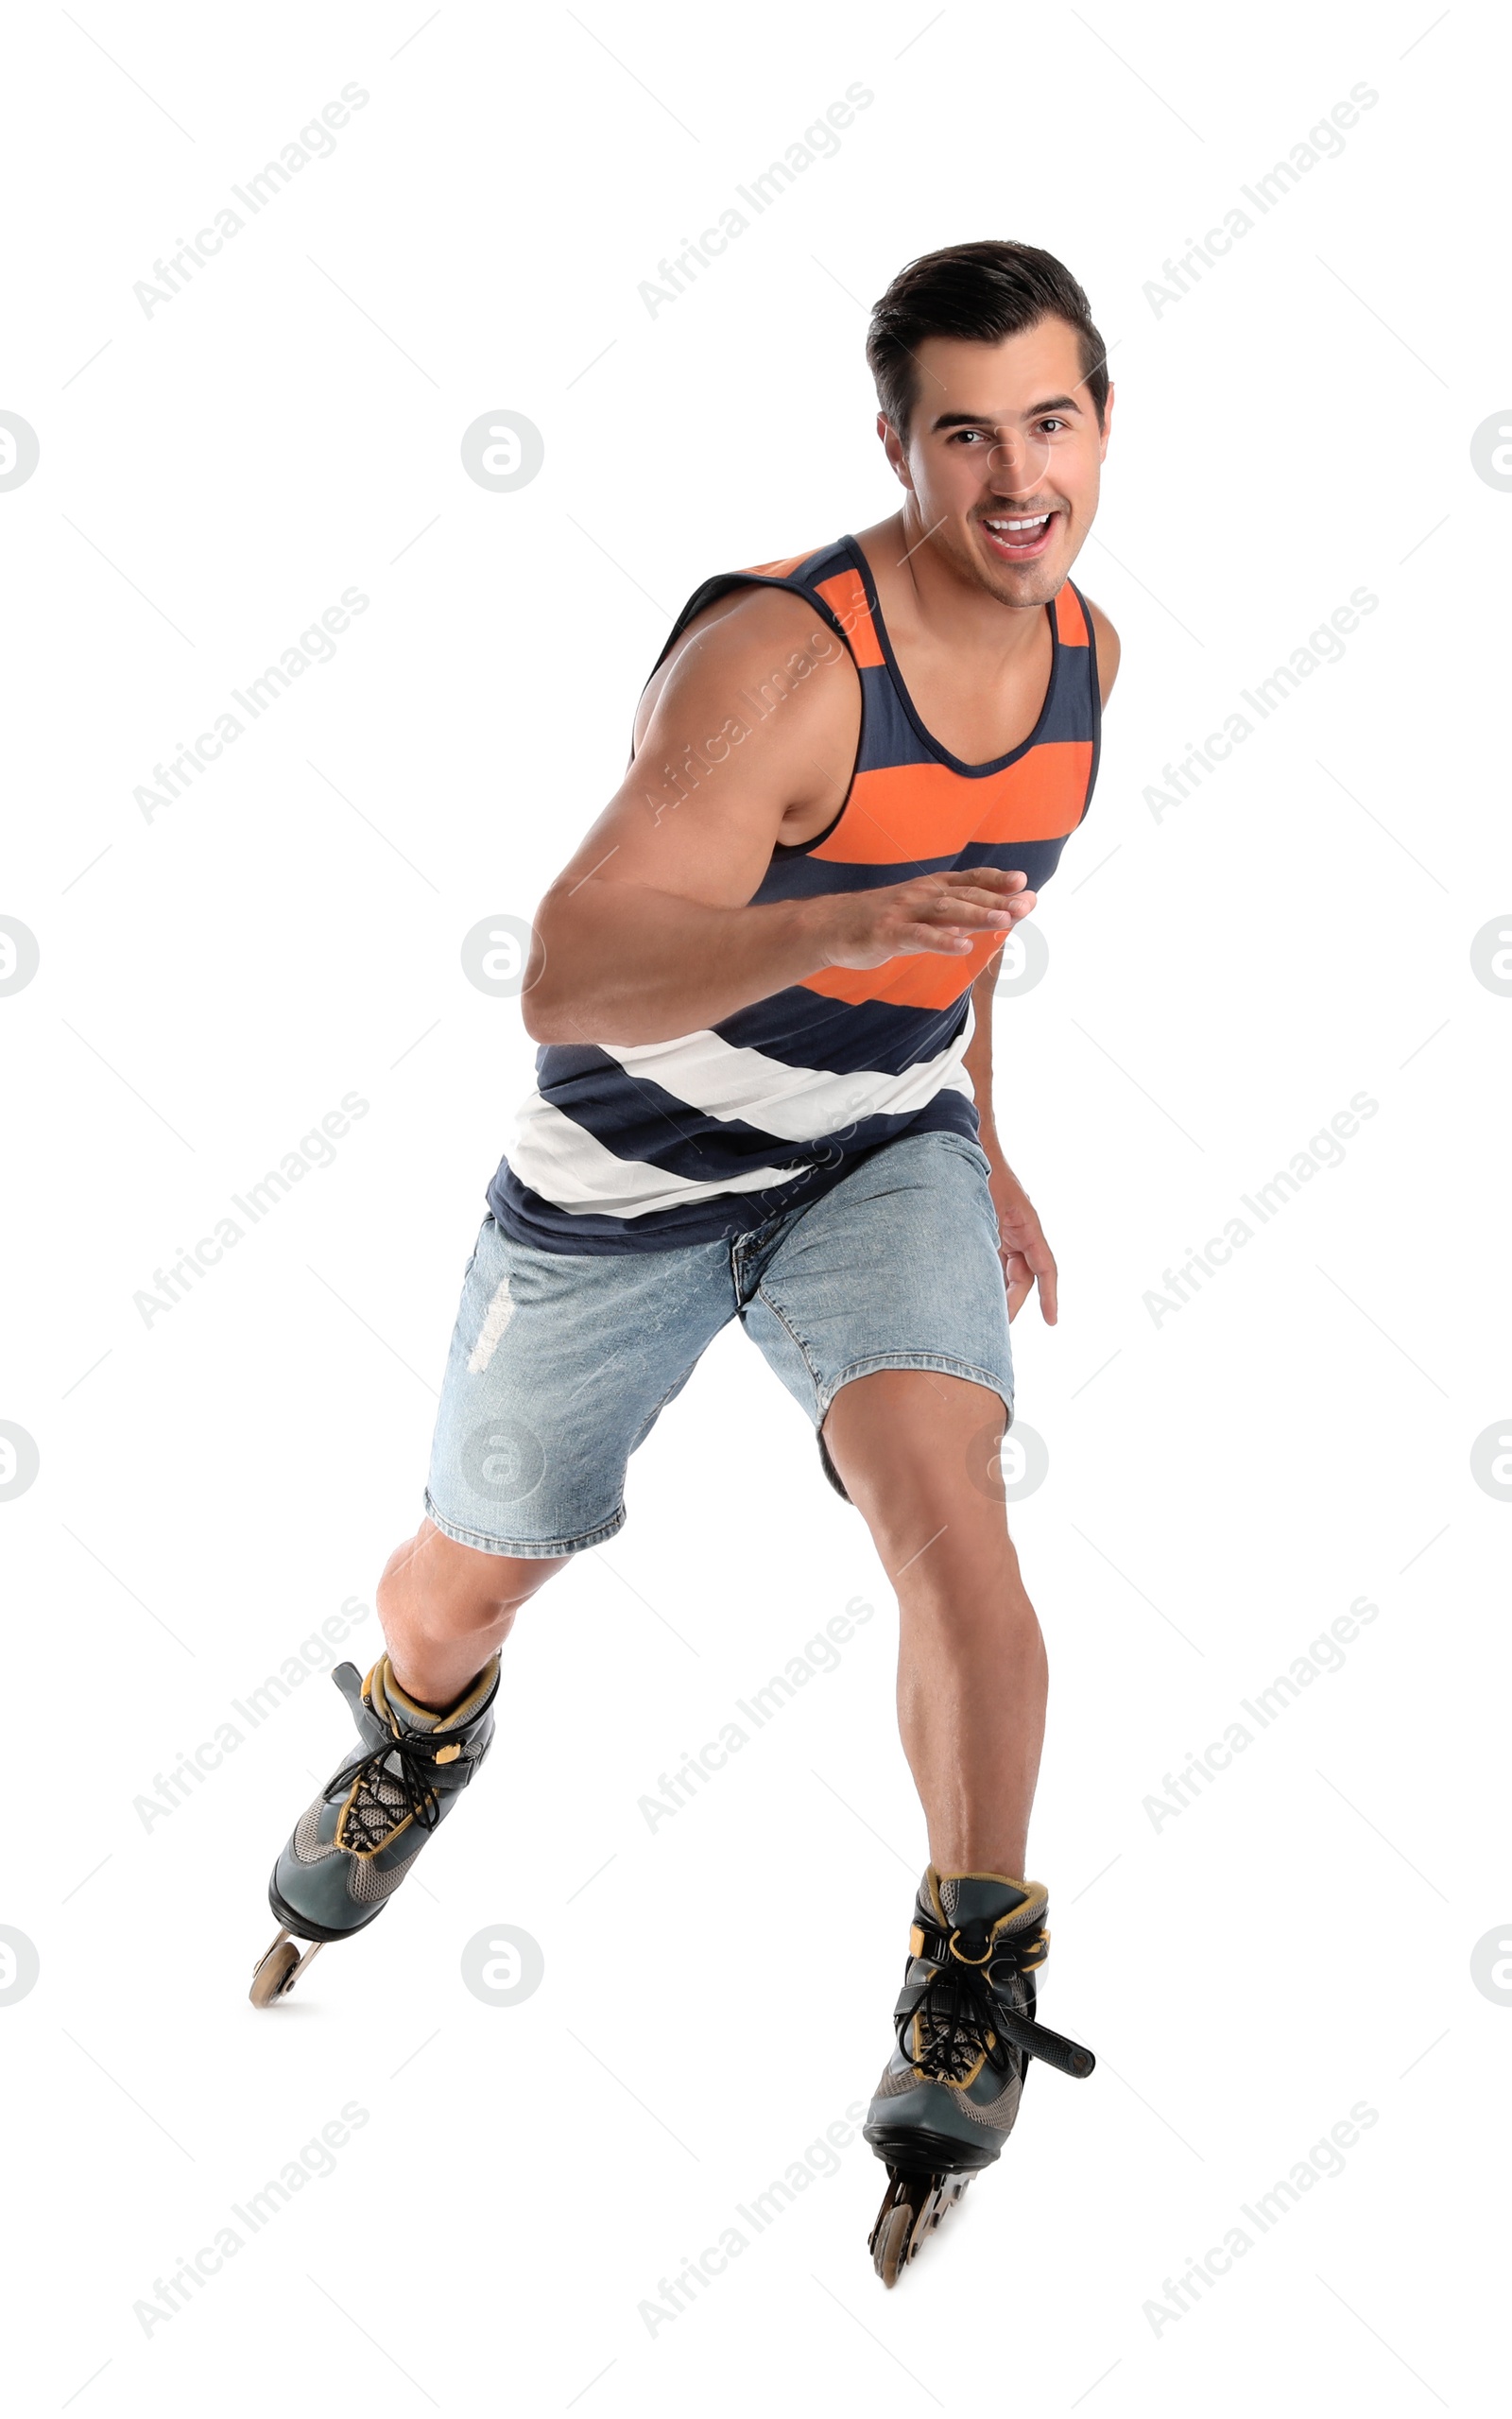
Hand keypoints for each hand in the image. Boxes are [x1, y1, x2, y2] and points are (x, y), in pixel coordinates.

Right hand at [818, 866, 1036, 971]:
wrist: (832, 926)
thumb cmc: (883, 922)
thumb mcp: (922, 914)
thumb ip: (955, 915)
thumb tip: (994, 916)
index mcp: (930, 888)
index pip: (970, 879)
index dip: (996, 879)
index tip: (1024, 882)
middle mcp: (921, 894)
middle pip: (965, 894)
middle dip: (997, 899)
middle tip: (1026, 904)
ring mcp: (904, 912)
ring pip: (946, 911)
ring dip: (977, 915)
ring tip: (1005, 920)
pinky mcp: (888, 933)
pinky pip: (919, 936)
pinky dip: (943, 941)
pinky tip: (964, 946)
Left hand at [985, 1150, 1057, 1323]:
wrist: (969, 1145)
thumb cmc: (980, 1171)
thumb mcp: (983, 1206)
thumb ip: (987, 1237)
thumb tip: (980, 1274)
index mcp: (1027, 1225)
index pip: (1045, 1267)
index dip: (1050, 1295)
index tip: (1052, 1321)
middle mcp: (1019, 1231)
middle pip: (1022, 1276)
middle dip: (1012, 1302)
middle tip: (997, 1328)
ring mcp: (1004, 1231)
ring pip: (1006, 1271)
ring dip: (996, 1292)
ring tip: (982, 1315)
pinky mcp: (989, 1230)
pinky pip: (993, 1260)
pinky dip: (986, 1277)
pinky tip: (970, 1292)